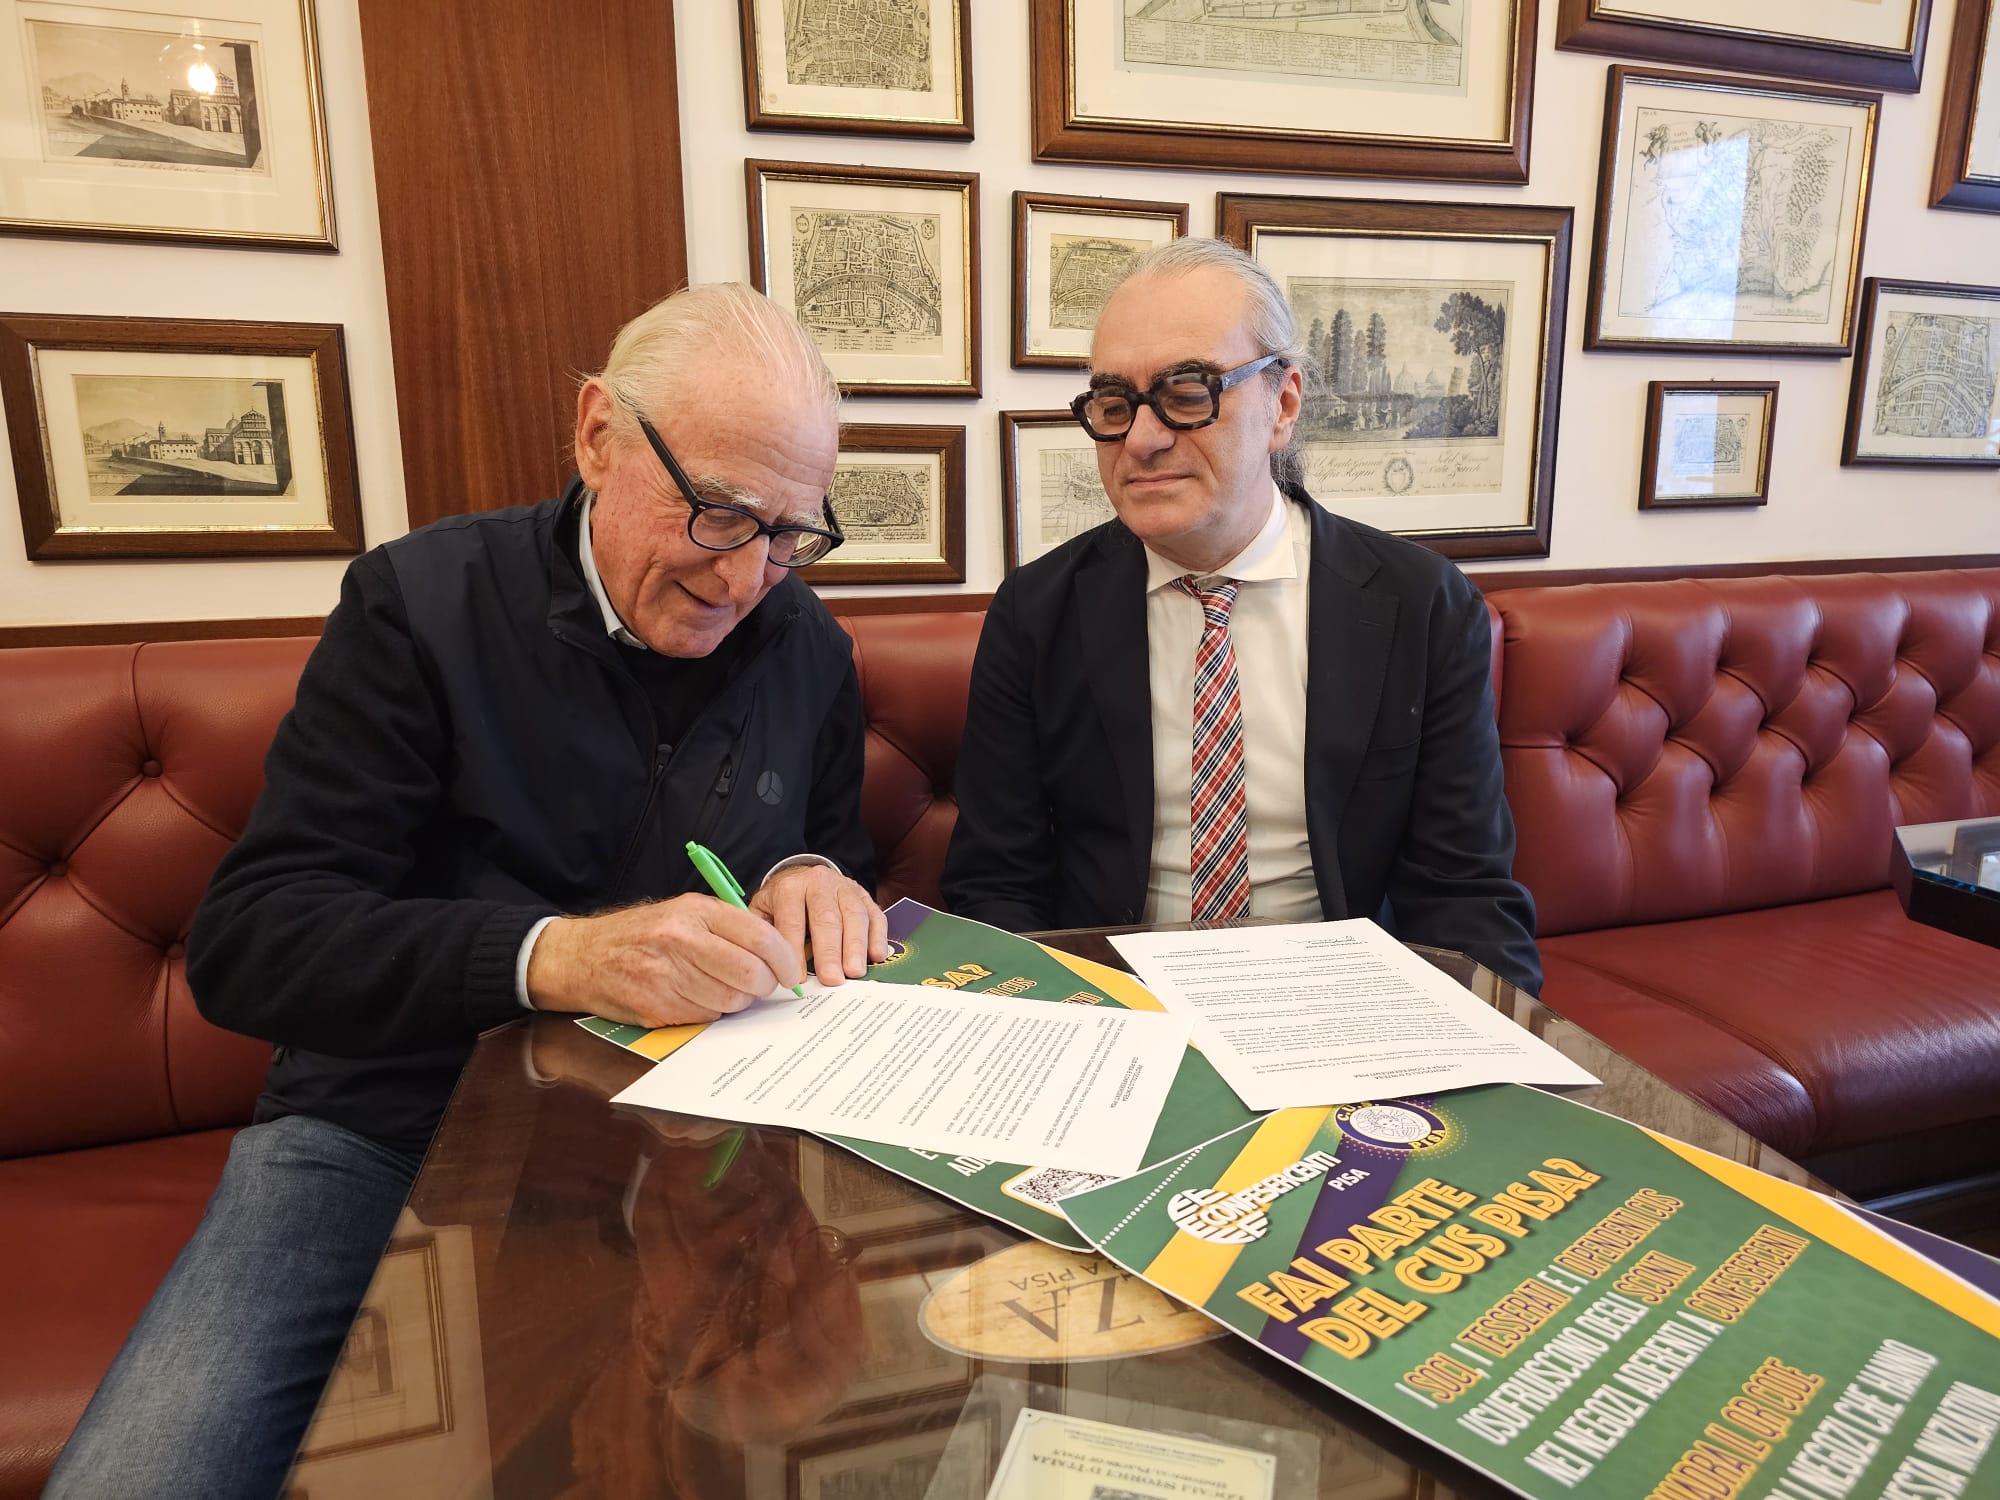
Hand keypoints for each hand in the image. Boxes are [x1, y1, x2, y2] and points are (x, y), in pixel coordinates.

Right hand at [525, 894, 801, 1026]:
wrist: (581, 957)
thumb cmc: (640, 934)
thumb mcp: (681, 912)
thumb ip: (726, 927)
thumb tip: (776, 955)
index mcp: (694, 911)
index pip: (760, 937)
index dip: (784, 960)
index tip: (791, 972)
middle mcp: (682, 940)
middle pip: (751, 974)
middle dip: (764, 986)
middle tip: (761, 985)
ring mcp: (667, 976)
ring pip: (731, 1001)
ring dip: (736, 1000)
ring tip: (719, 987)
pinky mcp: (656, 1007)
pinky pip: (705, 1017)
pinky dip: (708, 1012)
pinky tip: (693, 997)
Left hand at [749, 863, 889, 985]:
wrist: (803, 877)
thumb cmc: (781, 903)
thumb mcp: (762, 911)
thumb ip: (761, 933)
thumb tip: (762, 966)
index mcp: (790, 888)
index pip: (792, 921)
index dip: (794, 951)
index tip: (796, 979)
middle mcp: (819, 883)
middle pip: (826, 918)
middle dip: (830, 952)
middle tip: (832, 979)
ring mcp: (845, 888)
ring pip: (854, 915)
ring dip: (855, 946)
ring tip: (855, 972)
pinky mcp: (864, 896)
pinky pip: (875, 915)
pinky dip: (878, 936)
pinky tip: (876, 956)